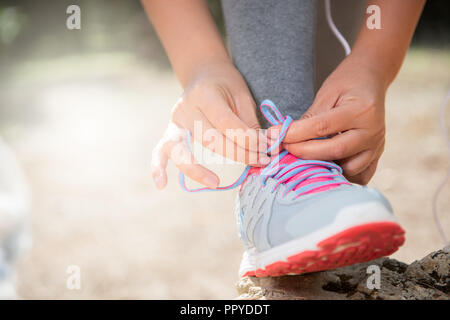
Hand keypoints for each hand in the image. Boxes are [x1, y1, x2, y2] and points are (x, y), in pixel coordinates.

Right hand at [151, 60, 270, 189]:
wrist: (203, 74)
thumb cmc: (225, 85)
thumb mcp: (242, 95)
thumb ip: (249, 122)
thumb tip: (263, 148)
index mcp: (205, 93)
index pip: (227, 123)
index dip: (248, 140)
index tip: (265, 151)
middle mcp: (186, 107)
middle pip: (209, 140)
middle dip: (237, 154)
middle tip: (259, 162)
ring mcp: (175, 120)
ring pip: (184, 149)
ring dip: (199, 169)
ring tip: (215, 182)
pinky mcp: (170, 131)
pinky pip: (160, 151)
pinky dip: (158, 167)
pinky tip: (161, 184)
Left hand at [271, 56, 386, 184]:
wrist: (371, 80)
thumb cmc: (347, 84)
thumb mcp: (327, 94)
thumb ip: (309, 118)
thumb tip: (284, 137)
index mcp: (361, 110)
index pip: (322, 127)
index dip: (296, 134)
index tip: (276, 135)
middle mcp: (373, 132)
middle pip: (335, 150)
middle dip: (304, 152)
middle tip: (285, 148)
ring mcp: (377, 147)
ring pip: (348, 168)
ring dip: (323, 167)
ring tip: (305, 157)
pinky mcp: (377, 156)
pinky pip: (360, 176)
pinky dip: (342, 176)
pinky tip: (328, 166)